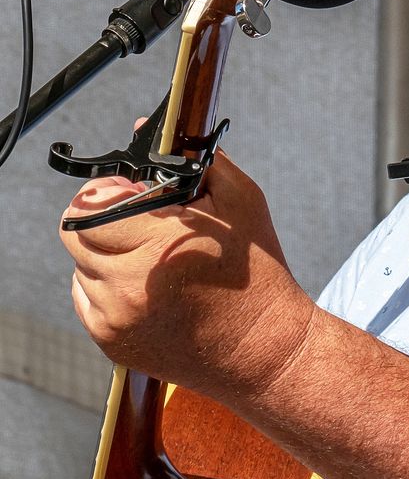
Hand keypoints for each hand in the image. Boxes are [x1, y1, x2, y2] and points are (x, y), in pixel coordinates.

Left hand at [60, 151, 315, 397]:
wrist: (263, 347)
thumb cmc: (257, 273)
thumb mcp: (242, 201)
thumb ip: (196, 159)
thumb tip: (148, 131)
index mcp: (160, 244)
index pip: (91, 204)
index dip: (111, 190)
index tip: (134, 191)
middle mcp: (129, 284)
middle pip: (75, 232)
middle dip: (104, 217)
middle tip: (140, 219)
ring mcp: (115, 318)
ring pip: (80, 264)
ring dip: (107, 251)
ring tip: (152, 256)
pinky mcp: (110, 342)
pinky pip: (86, 298)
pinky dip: (108, 285)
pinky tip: (148, 284)